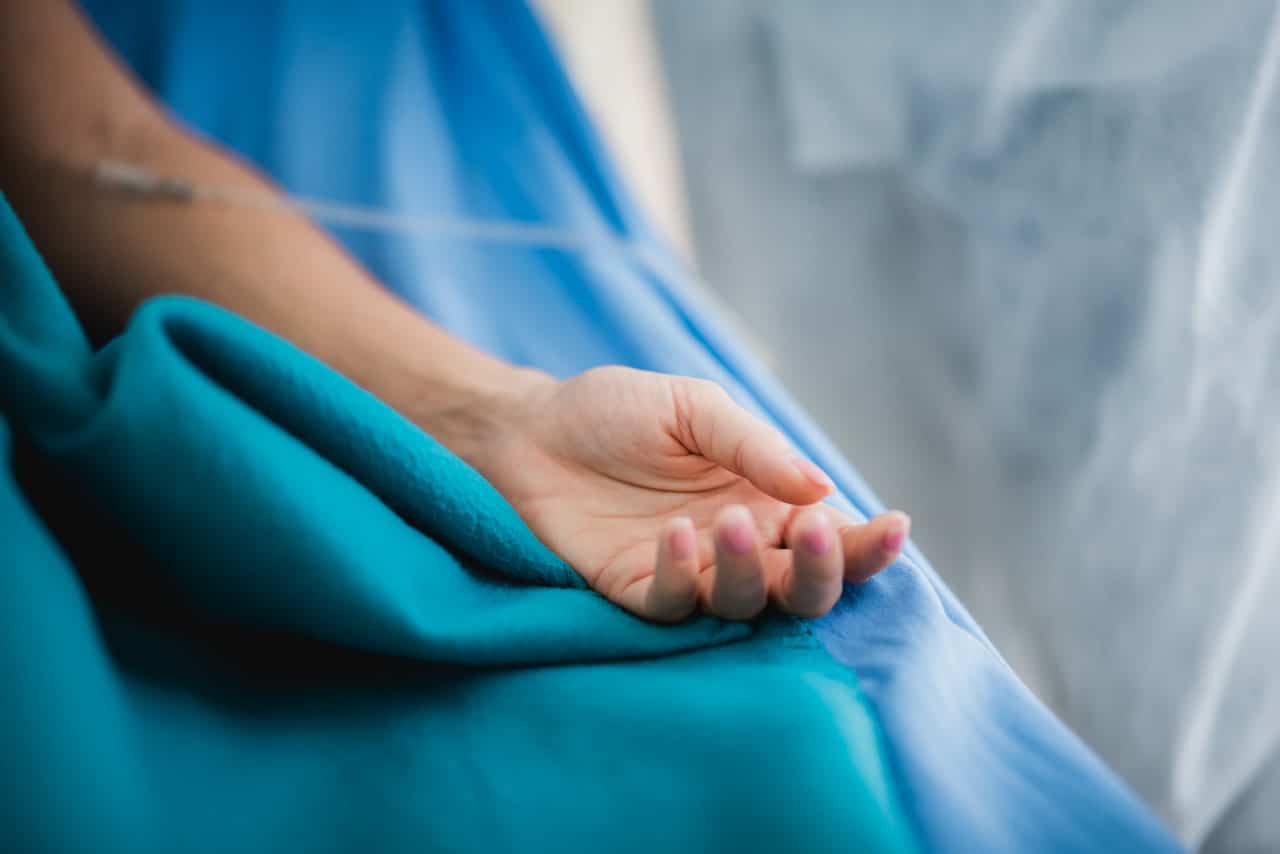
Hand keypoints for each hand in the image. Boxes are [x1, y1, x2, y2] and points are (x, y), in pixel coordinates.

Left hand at [465, 366, 908, 621]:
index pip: (829, 536)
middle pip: (802, 586)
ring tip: (728, 525)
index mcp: (765, 501)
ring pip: (744, 603)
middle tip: (821, 536)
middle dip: (825, 571)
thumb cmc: (617, 410)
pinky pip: (672, 604)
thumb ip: (755, 448)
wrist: (531, 429)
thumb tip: (823, 488)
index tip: (895, 527)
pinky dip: (681, 576)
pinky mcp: (635, 592)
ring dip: (749, 571)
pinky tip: (676, 536)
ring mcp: (688, 573)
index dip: (867, 543)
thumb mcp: (693, 407)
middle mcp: (737, 546)